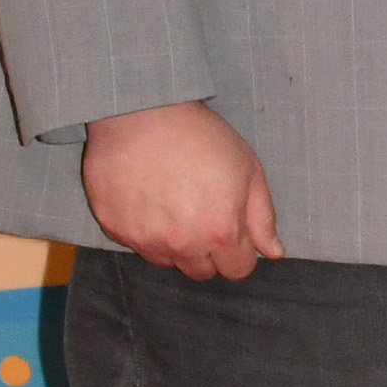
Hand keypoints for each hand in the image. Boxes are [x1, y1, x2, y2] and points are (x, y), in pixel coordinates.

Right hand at [81, 101, 280, 279]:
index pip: (237, 270)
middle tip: (203, 215)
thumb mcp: (248, 170)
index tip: (233, 232)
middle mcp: (180, 244)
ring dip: (175, 244)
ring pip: (167, 261)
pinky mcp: (114, 229)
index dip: (240, 253)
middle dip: (208, 251)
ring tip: (175, 205)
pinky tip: (149, 199)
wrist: (141, 114)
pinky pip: (136, 244)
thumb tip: (272, 253)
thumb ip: (262, 218)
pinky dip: (145, 230)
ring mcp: (144, 239)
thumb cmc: (201, 138)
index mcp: (219, 232)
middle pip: (201, 271)